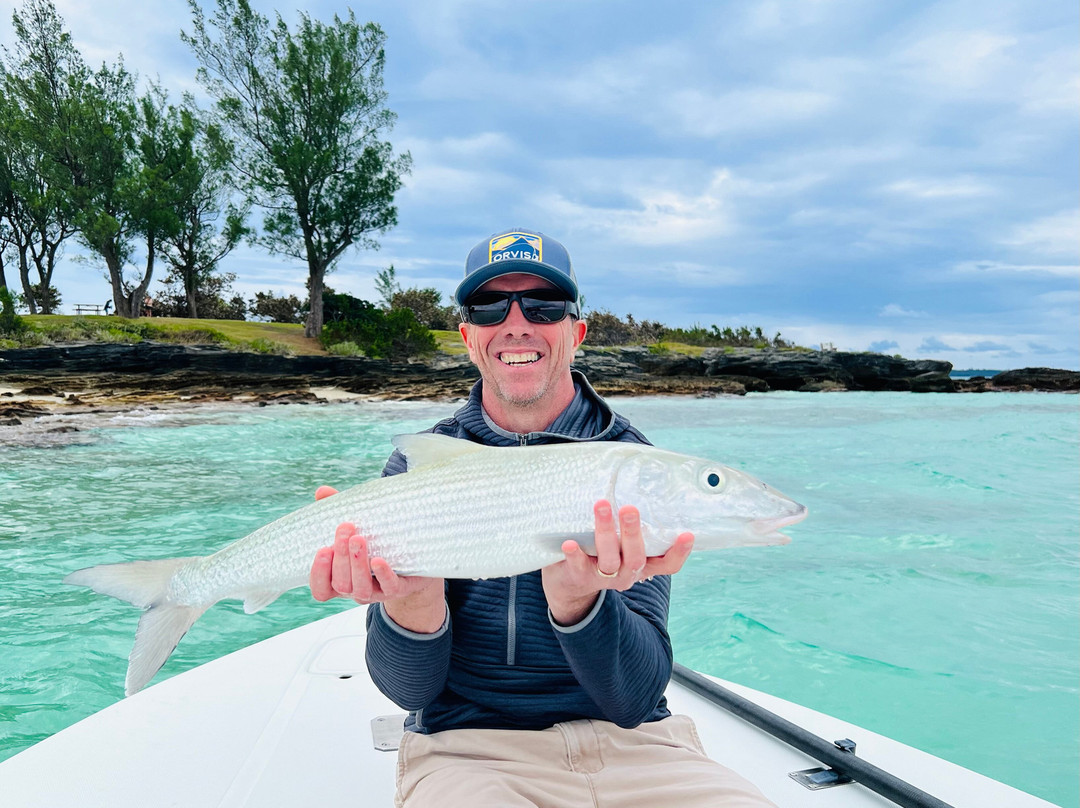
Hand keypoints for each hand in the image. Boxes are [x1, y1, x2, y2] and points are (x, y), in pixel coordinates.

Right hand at [307, 487, 444, 632]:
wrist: (414, 558)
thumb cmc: (375, 541)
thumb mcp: (355, 527)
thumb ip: (336, 511)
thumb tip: (322, 491)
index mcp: (339, 578)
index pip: (320, 589)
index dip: (318, 573)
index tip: (323, 549)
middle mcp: (354, 589)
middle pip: (340, 583)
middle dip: (341, 556)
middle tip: (346, 528)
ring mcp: (376, 592)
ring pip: (360, 589)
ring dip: (357, 565)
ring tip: (359, 539)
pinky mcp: (398, 589)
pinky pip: (389, 587)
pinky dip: (383, 575)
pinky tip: (379, 561)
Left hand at [542, 500, 693, 625]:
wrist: (569, 584)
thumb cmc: (602, 552)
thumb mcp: (621, 545)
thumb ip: (631, 525)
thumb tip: (638, 480)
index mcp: (642, 565)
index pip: (667, 565)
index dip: (679, 553)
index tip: (687, 534)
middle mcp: (627, 574)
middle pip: (636, 558)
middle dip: (633, 533)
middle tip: (629, 508)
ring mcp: (603, 577)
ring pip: (609, 558)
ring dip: (606, 531)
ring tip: (601, 505)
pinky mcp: (580, 577)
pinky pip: (578, 566)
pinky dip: (575, 555)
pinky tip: (570, 543)